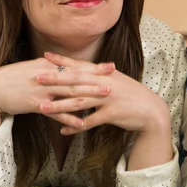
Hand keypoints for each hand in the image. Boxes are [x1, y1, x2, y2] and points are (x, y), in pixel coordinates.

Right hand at [0, 54, 113, 127]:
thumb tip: (68, 68)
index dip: (94, 67)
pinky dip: (69, 117)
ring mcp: (43, 90)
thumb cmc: (14, 78)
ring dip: (89, 95)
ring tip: (106, 97)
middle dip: (97, 79)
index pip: (76, 66)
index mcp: (49, 65)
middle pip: (77, 77)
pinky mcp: (36, 104)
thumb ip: (52, 68)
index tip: (111, 67)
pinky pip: (56, 112)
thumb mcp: (35, 69)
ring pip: (70, 93)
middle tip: (115, 81)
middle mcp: (48, 75)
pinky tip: (82, 123)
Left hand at [38, 53, 170, 135]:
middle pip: (76, 81)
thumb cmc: (132, 95)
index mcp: (104, 74)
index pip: (79, 65)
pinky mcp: (111, 113)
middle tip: (36, 78)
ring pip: (79, 101)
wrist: (151, 109)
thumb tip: (83, 71)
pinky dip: (76, 126)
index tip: (44, 56)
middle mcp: (104, 83)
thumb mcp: (116, 81)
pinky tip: (63, 130)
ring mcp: (108, 98)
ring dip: (59, 105)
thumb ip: (99, 75)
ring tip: (42, 108)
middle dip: (55, 80)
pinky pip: (90, 121)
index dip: (62, 61)